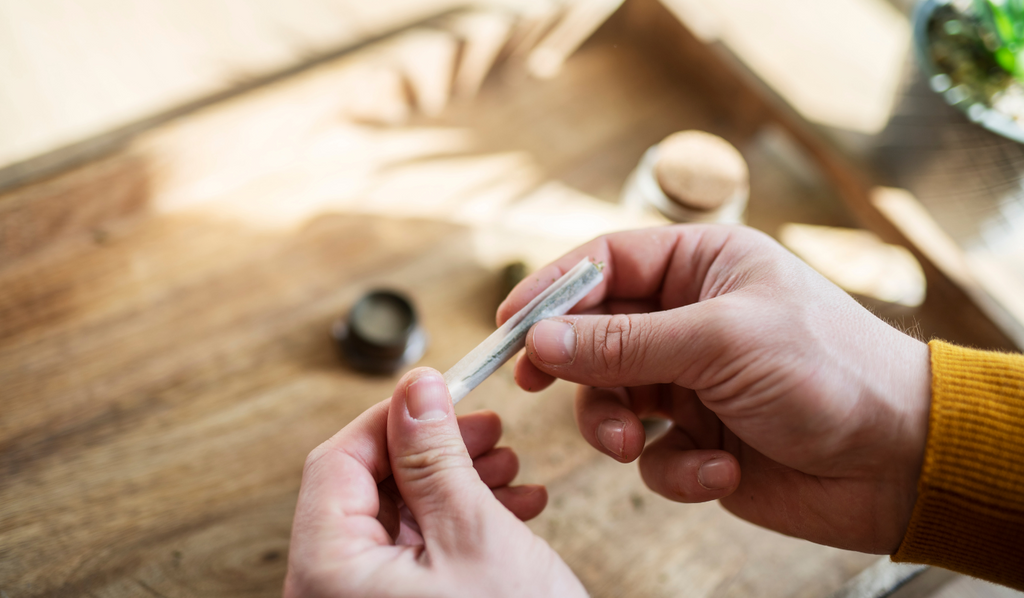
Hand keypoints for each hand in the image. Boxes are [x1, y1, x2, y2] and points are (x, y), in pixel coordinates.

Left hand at [284, 367, 585, 597]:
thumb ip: (434, 456)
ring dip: (456, 484)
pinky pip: (419, 555)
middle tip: (486, 430)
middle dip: (433, 452)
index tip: (440, 392)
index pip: (337, 461)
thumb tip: (415, 390)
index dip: (391, 417)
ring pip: (400, 519)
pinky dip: (463, 525)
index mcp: (329, 572)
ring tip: (509, 469)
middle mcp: (333, 593)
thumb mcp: (473, 536)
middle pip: (368, 488)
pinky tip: (514, 509)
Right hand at [499, 225, 930, 553]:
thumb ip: (622, 344)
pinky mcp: (699, 437)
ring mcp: (692, 380)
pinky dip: (675, 468)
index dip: (553, 290)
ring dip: (612, 424)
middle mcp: (692, 317)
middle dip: (574, 366)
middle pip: (596, 332)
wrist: (897, 459)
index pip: (606, 264)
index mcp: (703, 265)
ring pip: (611, 397)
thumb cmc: (828, 371)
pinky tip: (720, 468)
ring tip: (632, 444)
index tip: (509, 324)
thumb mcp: (718, 341)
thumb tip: (539, 338)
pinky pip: (651, 453)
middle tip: (539, 384)